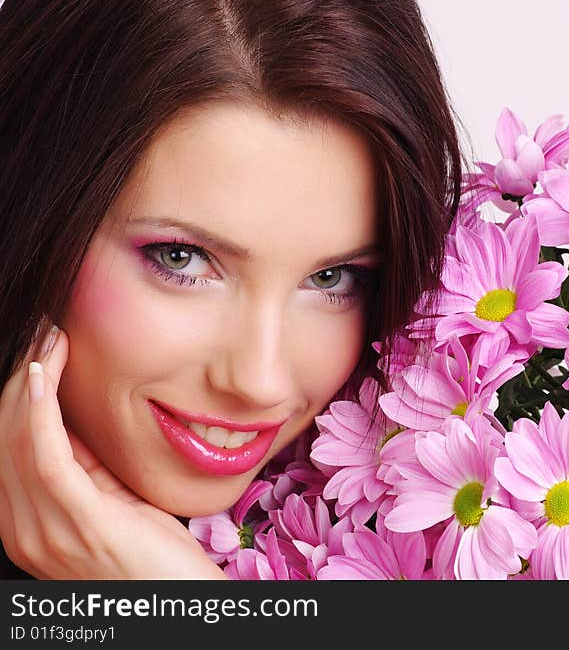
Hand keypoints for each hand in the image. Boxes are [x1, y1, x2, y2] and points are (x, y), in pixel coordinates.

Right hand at [0, 323, 227, 578]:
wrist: (179, 608)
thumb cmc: (155, 558)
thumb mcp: (114, 503)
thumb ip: (88, 470)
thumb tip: (73, 420)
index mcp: (30, 522)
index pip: (11, 445)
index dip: (22, 393)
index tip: (43, 349)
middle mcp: (24, 529)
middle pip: (7, 437)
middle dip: (24, 378)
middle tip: (44, 331)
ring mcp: (44, 531)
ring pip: (18, 439)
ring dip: (32, 382)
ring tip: (48, 340)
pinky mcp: (75, 523)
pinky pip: (44, 456)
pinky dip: (39, 410)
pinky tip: (46, 374)